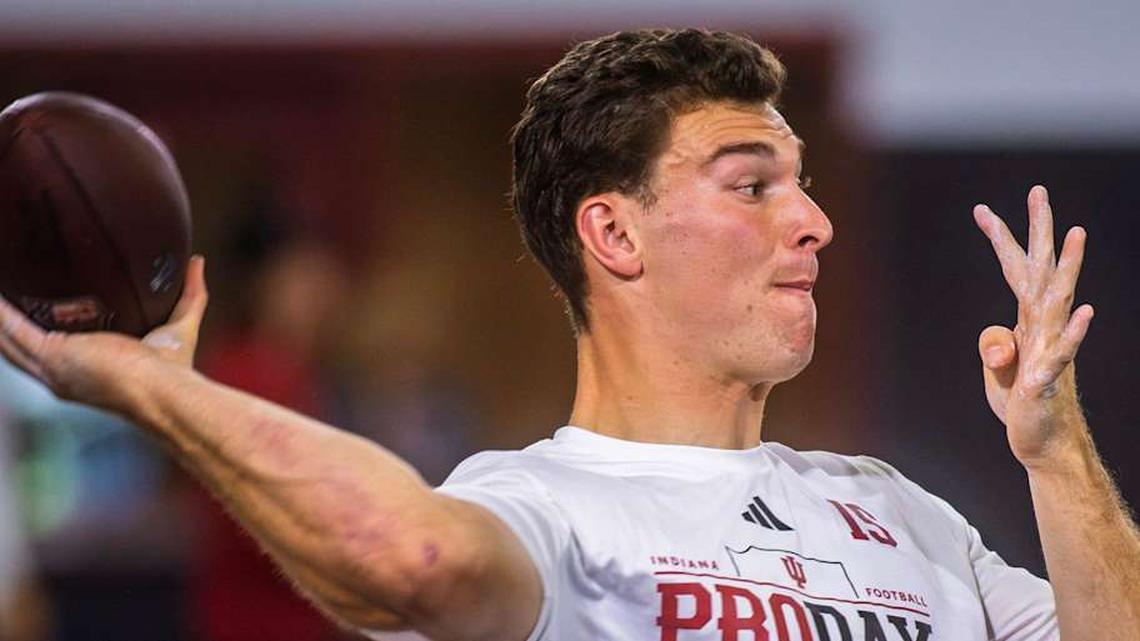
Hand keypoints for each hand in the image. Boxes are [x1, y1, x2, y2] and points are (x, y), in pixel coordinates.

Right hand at [0, 256, 207, 413]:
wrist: (165, 393)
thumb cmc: (173, 372)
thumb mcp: (179, 325)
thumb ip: (189, 294)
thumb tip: (197, 262)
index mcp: (82, 372)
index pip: (45, 350)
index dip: (28, 330)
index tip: (20, 304)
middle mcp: (61, 374)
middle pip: (16, 346)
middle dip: (3, 322)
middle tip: (2, 294)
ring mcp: (54, 368)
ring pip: (9, 339)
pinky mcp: (54, 357)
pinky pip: (14, 331)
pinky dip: (2, 314)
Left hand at [973, 186, 1092, 468]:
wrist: (1041, 442)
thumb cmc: (1019, 399)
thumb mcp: (996, 366)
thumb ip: (994, 344)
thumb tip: (1004, 341)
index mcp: (1028, 320)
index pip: (1016, 271)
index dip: (1001, 240)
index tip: (982, 209)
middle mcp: (1042, 327)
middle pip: (1042, 271)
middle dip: (1040, 231)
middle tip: (1038, 191)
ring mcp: (1049, 350)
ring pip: (1059, 301)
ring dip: (1068, 268)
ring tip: (1076, 235)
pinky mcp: (1046, 380)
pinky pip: (1062, 352)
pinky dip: (1073, 332)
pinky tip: (1086, 312)